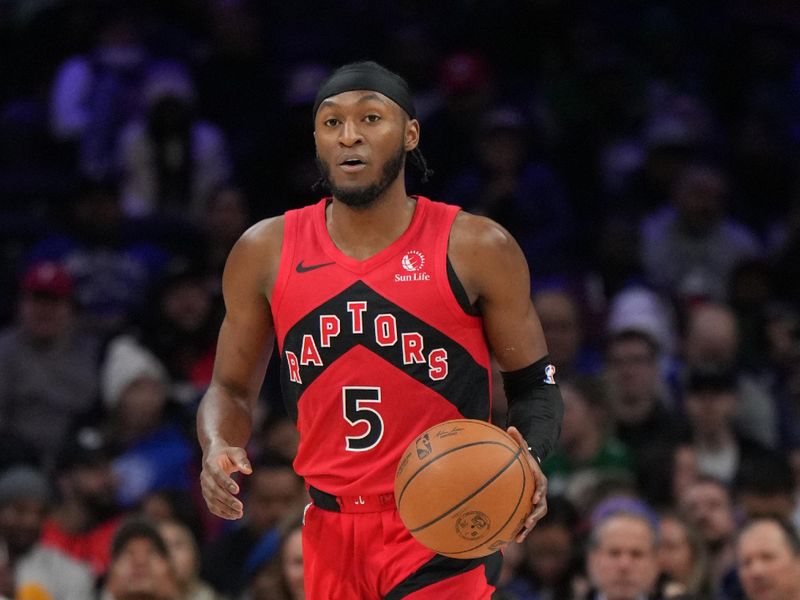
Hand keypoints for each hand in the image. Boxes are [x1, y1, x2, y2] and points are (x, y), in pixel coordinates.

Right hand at [200, 443, 252, 519]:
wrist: (214, 456)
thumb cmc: (228, 454)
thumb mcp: (236, 452)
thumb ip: (242, 460)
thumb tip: (248, 471)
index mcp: (210, 464)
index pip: (217, 475)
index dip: (226, 483)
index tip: (237, 490)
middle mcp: (205, 476)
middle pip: (214, 490)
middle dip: (227, 500)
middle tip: (240, 507)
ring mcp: (204, 487)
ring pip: (212, 501)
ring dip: (225, 509)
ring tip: (239, 514)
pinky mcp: (206, 495)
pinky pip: (211, 506)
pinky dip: (221, 513)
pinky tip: (233, 516)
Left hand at [506, 426, 547, 542]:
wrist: (531, 469)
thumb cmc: (524, 459)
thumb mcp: (522, 448)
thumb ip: (518, 440)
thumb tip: (510, 426)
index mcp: (539, 480)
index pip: (542, 487)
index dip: (539, 493)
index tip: (534, 498)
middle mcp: (540, 494)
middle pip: (541, 507)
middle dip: (535, 516)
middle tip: (528, 522)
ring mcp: (536, 503)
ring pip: (534, 518)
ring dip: (528, 528)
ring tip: (519, 537)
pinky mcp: (529, 510)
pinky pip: (526, 521)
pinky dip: (521, 530)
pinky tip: (512, 540)